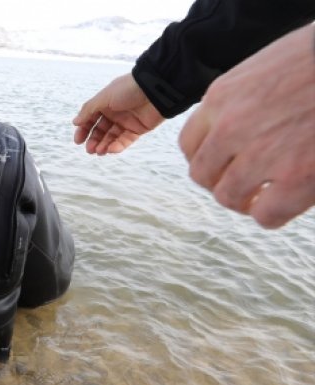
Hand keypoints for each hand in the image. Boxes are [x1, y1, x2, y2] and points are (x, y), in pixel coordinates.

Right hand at [73, 73, 165, 154]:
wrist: (155, 90)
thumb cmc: (128, 89)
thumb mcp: (104, 97)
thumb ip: (88, 110)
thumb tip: (75, 122)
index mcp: (105, 103)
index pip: (90, 119)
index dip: (84, 130)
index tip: (78, 140)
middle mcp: (114, 113)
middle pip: (100, 130)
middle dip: (94, 140)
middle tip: (89, 149)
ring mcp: (126, 122)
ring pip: (111, 137)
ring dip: (104, 145)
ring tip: (98, 152)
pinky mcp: (137, 129)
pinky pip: (125, 140)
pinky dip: (117, 146)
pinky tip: (110, 149)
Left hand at [179, 25, 314, 228]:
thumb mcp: (266, 67)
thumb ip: (243, 99)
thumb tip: (242, 125)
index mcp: (222, 97)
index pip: (189, 143)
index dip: (206, 158)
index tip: (223, 163)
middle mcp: (231, 127)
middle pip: (203, 175)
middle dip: (221, 182)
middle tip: (244, 184)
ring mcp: (262, 154)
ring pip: (229, 197)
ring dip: (244, 201)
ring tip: (263, 197)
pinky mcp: (297, 176)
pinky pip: (266, 215)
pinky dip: (272, 214)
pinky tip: (286, 202)